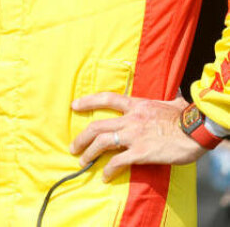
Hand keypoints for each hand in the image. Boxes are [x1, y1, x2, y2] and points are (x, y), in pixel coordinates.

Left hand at [69, 92, 205, 179]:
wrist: (197, 131)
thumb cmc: (187, 117)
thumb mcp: (172, 102)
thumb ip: (167, 98)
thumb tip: (174, 94)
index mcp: (136, 105)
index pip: (106, 99)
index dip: (88, 101)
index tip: (74, 106)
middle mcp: (131, 119)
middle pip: (97, 126)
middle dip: (82, 137)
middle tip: (73, 146)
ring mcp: (134, 136)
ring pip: (102, 143)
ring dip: (89, 152)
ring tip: (82, 161)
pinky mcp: (141, 153)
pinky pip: (118, 161)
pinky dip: (109, 169)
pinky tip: (105, 176)